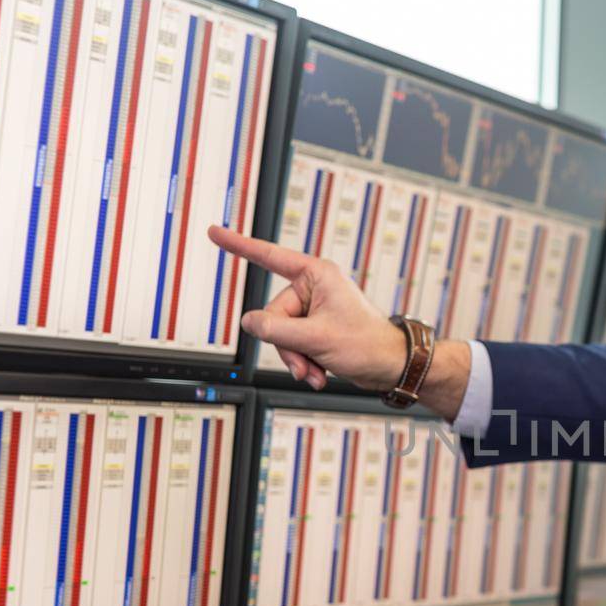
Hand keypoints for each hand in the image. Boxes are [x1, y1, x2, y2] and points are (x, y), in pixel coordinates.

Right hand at [209, 225, 405, 390]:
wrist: (391, 366)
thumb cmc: (367, 344)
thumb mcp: (315, 338)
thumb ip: (276, 330)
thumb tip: (250, 322)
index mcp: (316, 275)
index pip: (269, 257)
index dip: (239, 245)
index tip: (214, 231)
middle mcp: (313, 288)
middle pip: (273, 315)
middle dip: (287, 346)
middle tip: (306, 363)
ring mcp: (314, 309)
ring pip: (281, 334)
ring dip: (296, 358)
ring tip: (315, 372)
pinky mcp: (315, 328)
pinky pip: (293, 344)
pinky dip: (303, 362)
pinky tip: (318, 374)